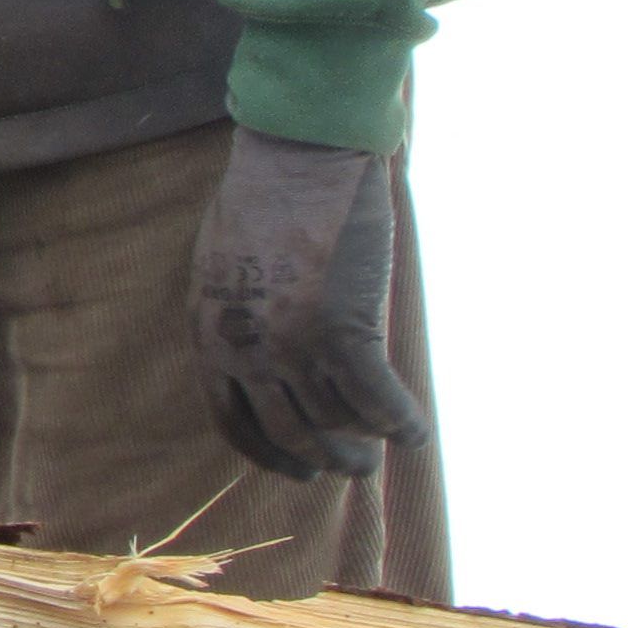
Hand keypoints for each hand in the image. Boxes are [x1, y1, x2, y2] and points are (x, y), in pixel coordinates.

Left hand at [190, 129, 430, 480]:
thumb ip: (233, 323)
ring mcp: (296, 345)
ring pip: (338, 422)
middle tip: (353, 464)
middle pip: (291, 434)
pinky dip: (401, 423)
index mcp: (211, 337)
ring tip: (383, 443)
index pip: (235, 424)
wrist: (297, 157)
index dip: (270, 456)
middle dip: (325, 458)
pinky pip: (378, 400)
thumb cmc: (261, 202)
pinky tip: (415, 432)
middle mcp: (248, 351)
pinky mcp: (345, 331)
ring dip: (366, 443)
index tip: (298, 469)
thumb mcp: (219, 271)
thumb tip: (257, 366)